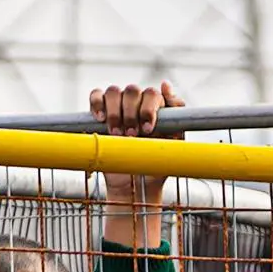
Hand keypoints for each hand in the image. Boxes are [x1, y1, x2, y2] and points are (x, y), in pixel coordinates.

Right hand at [90, 79, 184, 254]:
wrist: (134, 185)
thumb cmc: (155, 166)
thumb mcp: (171, 146)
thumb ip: (175, 119)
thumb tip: (166, 86)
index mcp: (158, 108)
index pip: (155, 94)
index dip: (150, 107)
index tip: (148, 129)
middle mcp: (139, 103)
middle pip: (133, 90)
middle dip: (132, 113)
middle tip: (132, 135)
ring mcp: (120, 106)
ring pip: (114, 91)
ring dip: (116, 112)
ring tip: (118, 134)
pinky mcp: (101, 112)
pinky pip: (96, 95)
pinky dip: (98, 103)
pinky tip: (101, 119)